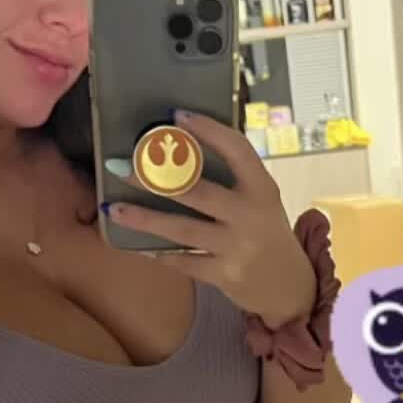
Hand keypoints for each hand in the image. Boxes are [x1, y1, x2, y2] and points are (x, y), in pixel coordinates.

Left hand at [103, 112, 316, 327]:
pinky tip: (139, 246)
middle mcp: (250, 216)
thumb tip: (183, 150)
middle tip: (121, 166)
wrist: (289, 286)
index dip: (208, 131)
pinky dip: (160, 254)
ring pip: (182, 230)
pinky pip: (184, 262)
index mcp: (262, 188)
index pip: (236, 150)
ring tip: (114, 209)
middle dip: (155, 177)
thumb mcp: (262, 200)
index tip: (177, 116)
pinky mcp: (225, 275)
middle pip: (197, 191)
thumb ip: (234, 179)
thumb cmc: (267, 234)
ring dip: (144, 219)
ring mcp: (237, 248)